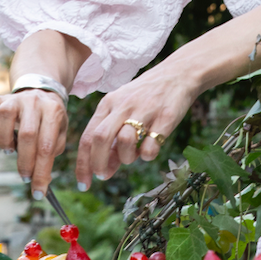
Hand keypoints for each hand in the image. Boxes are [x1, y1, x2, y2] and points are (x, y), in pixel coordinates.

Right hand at [0, 89, 67, 196]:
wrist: (41, 89)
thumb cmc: (50, 118)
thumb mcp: (60, 131)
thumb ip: (54, 150)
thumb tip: (43, 176)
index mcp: (54, 111)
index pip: (47, 146)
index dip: (42, 172)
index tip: (38, 192)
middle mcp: (34, 101)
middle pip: (27, 135)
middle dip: (26, 162)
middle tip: (25, 177)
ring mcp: (15, 97)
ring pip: (5, 116)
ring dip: (5, 140)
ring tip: (10, 150)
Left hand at [75, 66, 197, 189]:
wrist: (178, 74)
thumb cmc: (146, 97)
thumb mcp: (123, 110)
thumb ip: (112, 139)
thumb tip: (104, 172)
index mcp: (108, 104)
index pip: (87, 136)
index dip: (82, 164)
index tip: (83, 184)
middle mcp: (123, 106)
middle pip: (100, 138)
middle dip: (98, 163)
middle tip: (102, 176)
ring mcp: (144, 111)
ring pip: (125, 142)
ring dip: (126, 158)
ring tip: (133, 155)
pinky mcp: (165, 118)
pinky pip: (150, 147)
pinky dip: (147, 155)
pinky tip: (150, 148)